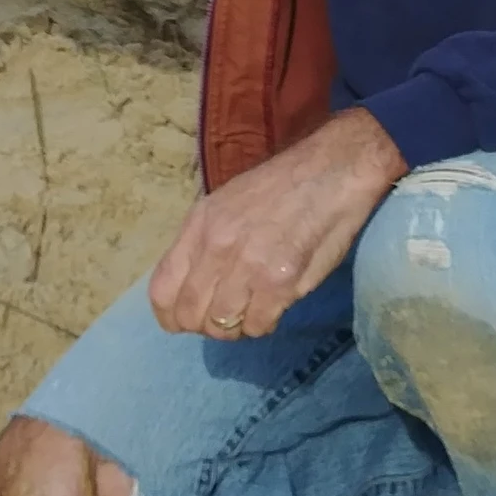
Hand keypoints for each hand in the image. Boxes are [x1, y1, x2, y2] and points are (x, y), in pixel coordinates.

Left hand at [149, 109, 406, 339]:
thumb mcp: (227, 202)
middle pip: (190, 314)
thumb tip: (191, 286)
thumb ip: (204, 242)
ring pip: (222, 326)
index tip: (185, 321)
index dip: (170, 316)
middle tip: (226, 316)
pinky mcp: (281, 282)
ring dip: (236, 325)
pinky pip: (258, 326)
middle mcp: (217, 246)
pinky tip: (274, 305)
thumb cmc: (282, 186)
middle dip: (206, 325)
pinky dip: (264, 323)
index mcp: (200, 224)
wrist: (334, 170)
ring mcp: (248, 266)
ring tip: (252, 309)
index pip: (162, 290)